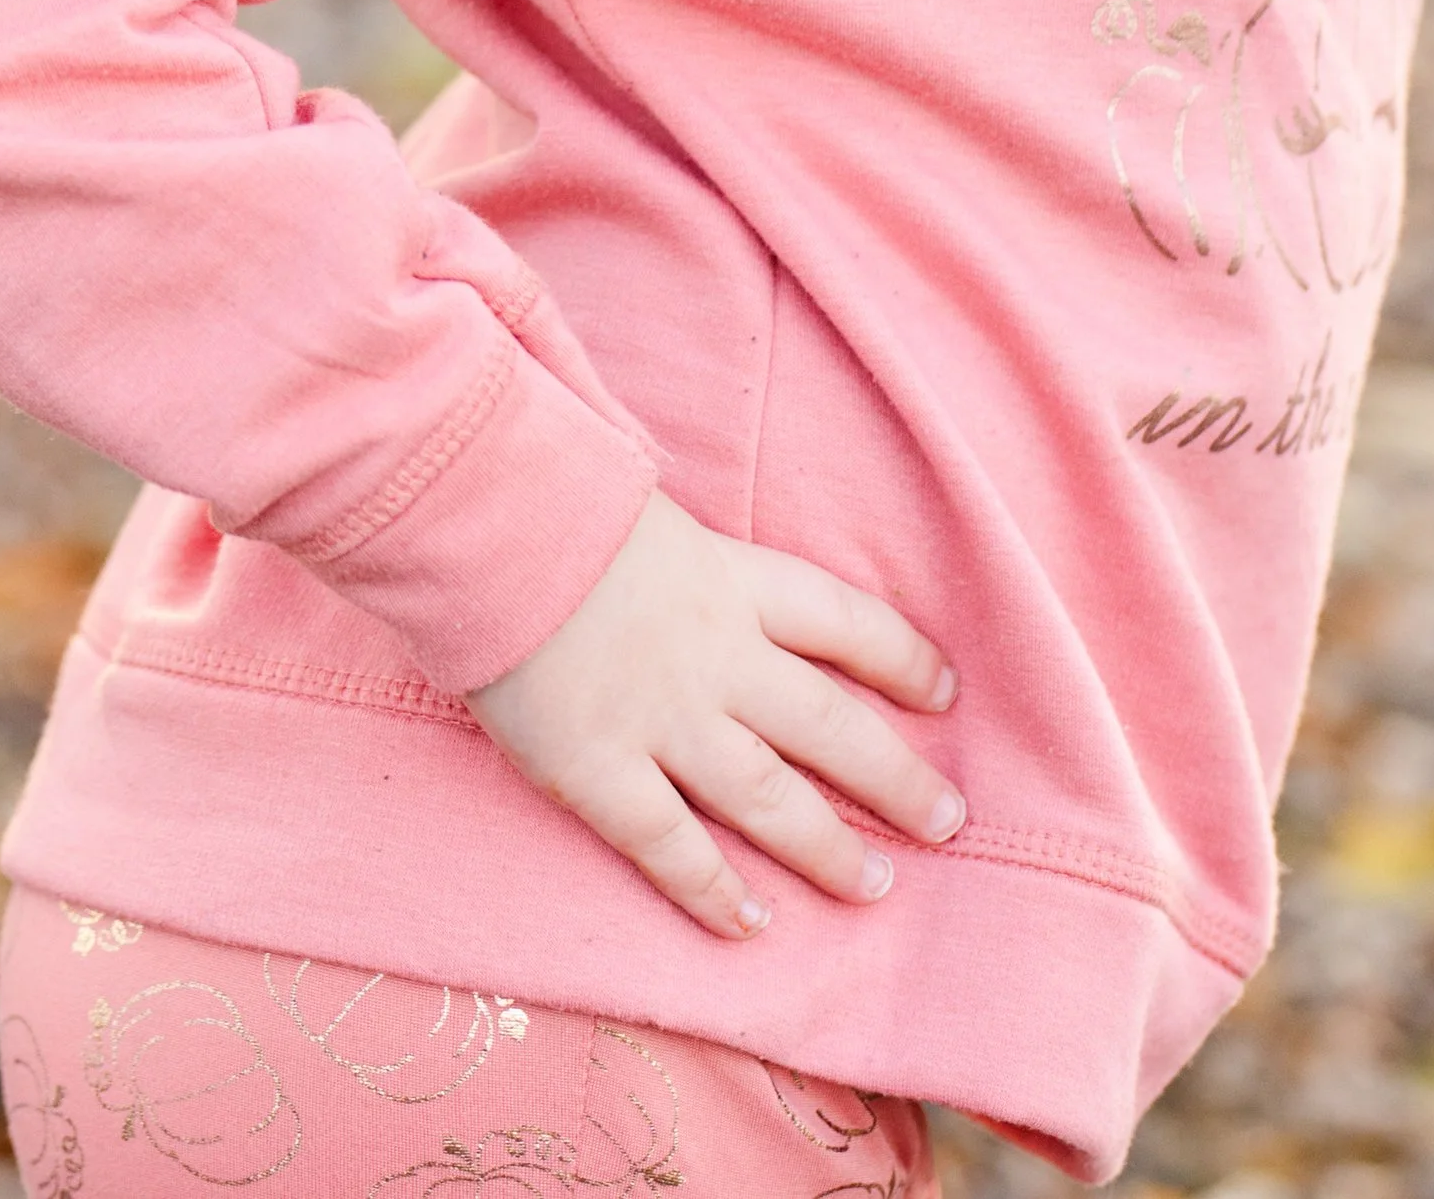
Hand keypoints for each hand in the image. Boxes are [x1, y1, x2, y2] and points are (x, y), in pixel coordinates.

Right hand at [466, 490, 963, 939]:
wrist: (485, 525)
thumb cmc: (558, 508)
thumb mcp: (658, 519)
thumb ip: (703, 568)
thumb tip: (728, 596)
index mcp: (735, 581)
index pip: (847, 622)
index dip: (902, 659)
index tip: (944, 691)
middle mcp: (719, 656)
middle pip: (829, 725)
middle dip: (895, 778)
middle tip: (947, 822)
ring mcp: (663, 719)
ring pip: (769, 797)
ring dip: (827, 848)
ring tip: (874, 885)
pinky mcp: (600, 772)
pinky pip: (672, 847)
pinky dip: (716, 892)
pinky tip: (754, 926)